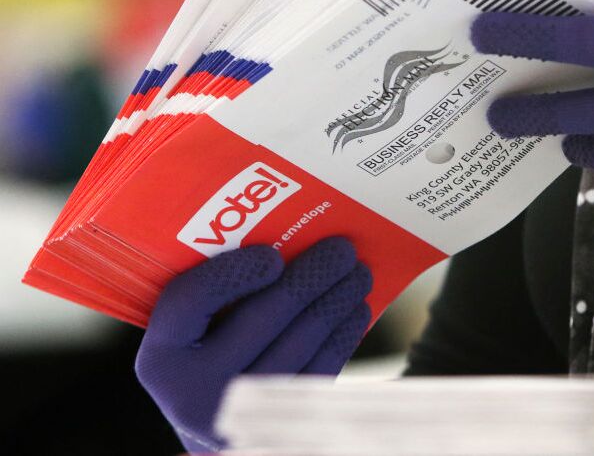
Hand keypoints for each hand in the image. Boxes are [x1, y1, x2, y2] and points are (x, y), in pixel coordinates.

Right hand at [136, 237, 371, 452]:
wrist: (216, 428)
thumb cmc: (206, 362)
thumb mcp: (190, 335)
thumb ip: (212, 296)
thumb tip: (284, 238)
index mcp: (162, 359)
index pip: (191, 300)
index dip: (233, 274)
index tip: (272, 255)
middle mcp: (194, 394)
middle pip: (261, 318)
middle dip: (309, 277)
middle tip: (342, 248)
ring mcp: (240, 417)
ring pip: (301, 343)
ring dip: (336, 301)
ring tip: (358, 274)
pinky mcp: (281, 428)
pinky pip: (321, 371)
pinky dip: (343, 336)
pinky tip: (356, 311)